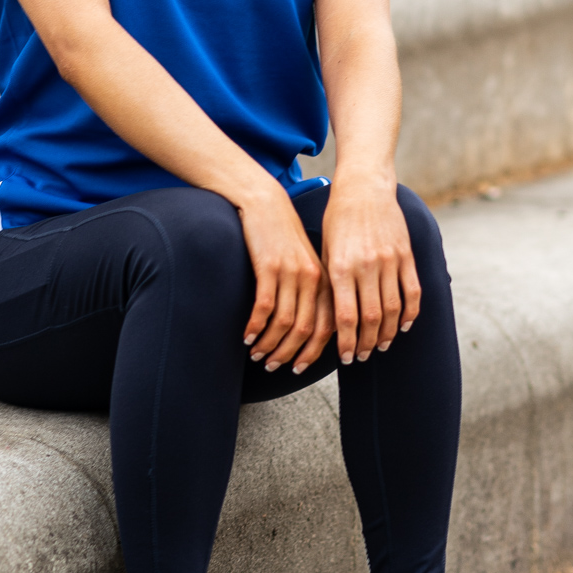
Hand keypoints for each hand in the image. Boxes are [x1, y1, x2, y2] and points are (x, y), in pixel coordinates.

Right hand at [238, 184, 333, 374]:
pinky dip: (255, 327)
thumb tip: (306, 328)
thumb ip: (311, 290)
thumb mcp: (305, 262)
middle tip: (273, 367)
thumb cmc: (284, 236)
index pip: (326, 326)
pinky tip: (246, 336)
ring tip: (257, 355)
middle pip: (305, 329)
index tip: (299, 368)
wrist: (266, 204)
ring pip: (284, 322)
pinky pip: (264, 307)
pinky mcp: (269, 267)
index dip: (313, 352)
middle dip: (290, 354)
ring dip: (270, 344)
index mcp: (325, 280)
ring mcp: (291, 273)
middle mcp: (312, 279)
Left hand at [322, 172, 420, 363]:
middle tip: (362, 356)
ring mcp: (389, 260)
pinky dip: (410, 313)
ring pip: (393, 309)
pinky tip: (405, 326)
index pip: (346, 316)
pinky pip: (412, 291)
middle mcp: (366, 265)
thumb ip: (331, 284)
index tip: (346, 358)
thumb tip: (332, 321)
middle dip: (367, 343)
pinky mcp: (406, 254)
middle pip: (372, 318)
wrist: (363, 188)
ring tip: (381, 346)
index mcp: (341, 266)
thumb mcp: (325, 250)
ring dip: (388, 333)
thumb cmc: (337, 221)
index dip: (347, 342)